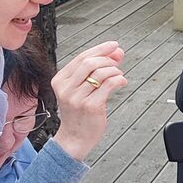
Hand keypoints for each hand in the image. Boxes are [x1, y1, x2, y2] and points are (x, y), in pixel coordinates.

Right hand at [51, 42, 125, 161]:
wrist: (75, 137)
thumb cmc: (79, 112)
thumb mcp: (82, 89)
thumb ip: (96, 69)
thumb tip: (116, 52)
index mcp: (60, 80)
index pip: (81, 57)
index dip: (100, 49)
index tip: (114, 45)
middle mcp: (66, 88)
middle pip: (89, 62)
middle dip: (107, 59)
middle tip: (117, 63)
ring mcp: (77, 98)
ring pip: (100, 73)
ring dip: (114, 70)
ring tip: (118, 75)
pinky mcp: (90, 106)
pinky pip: (108, 85)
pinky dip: (119, 80)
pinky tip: (122, 82)